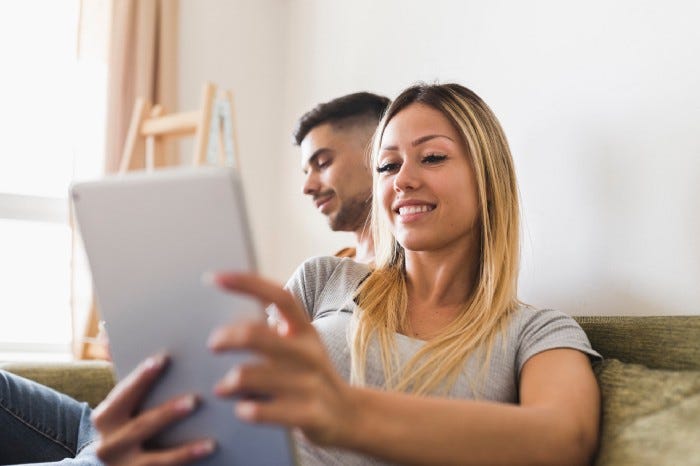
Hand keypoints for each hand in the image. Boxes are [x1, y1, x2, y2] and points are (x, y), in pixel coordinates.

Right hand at [91, 354, 215, 464]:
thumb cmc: (122, 422)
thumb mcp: (119, 401)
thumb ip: (120, 368)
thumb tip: (106, 331)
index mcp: (105, 417)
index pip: (123, 394)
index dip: (141, 378)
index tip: (162, 360)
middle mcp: (110, 444)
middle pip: (142, 426)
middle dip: (168, 413)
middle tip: (194, 400)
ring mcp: (125, 465)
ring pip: (156, 459)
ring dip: (184, 450)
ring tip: (209, 442)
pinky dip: (187, 463)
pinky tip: (209, 453)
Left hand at [208, 273, 358, 446]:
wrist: (348, 415)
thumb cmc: (309, 376)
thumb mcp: (300, 346)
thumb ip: (271, 332)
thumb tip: (225, 326)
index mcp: (305, 330)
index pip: (278, 296)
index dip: (246, 283)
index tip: (214, 277)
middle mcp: (308, 353)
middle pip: (255, 335)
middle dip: (226, 338)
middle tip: (213, 344)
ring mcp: (309, 384)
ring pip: (247, 376)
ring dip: (227, 383)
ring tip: (223, 388)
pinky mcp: (307, 414)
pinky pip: (258, 411)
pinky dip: (243, 409)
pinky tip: (243, 409)